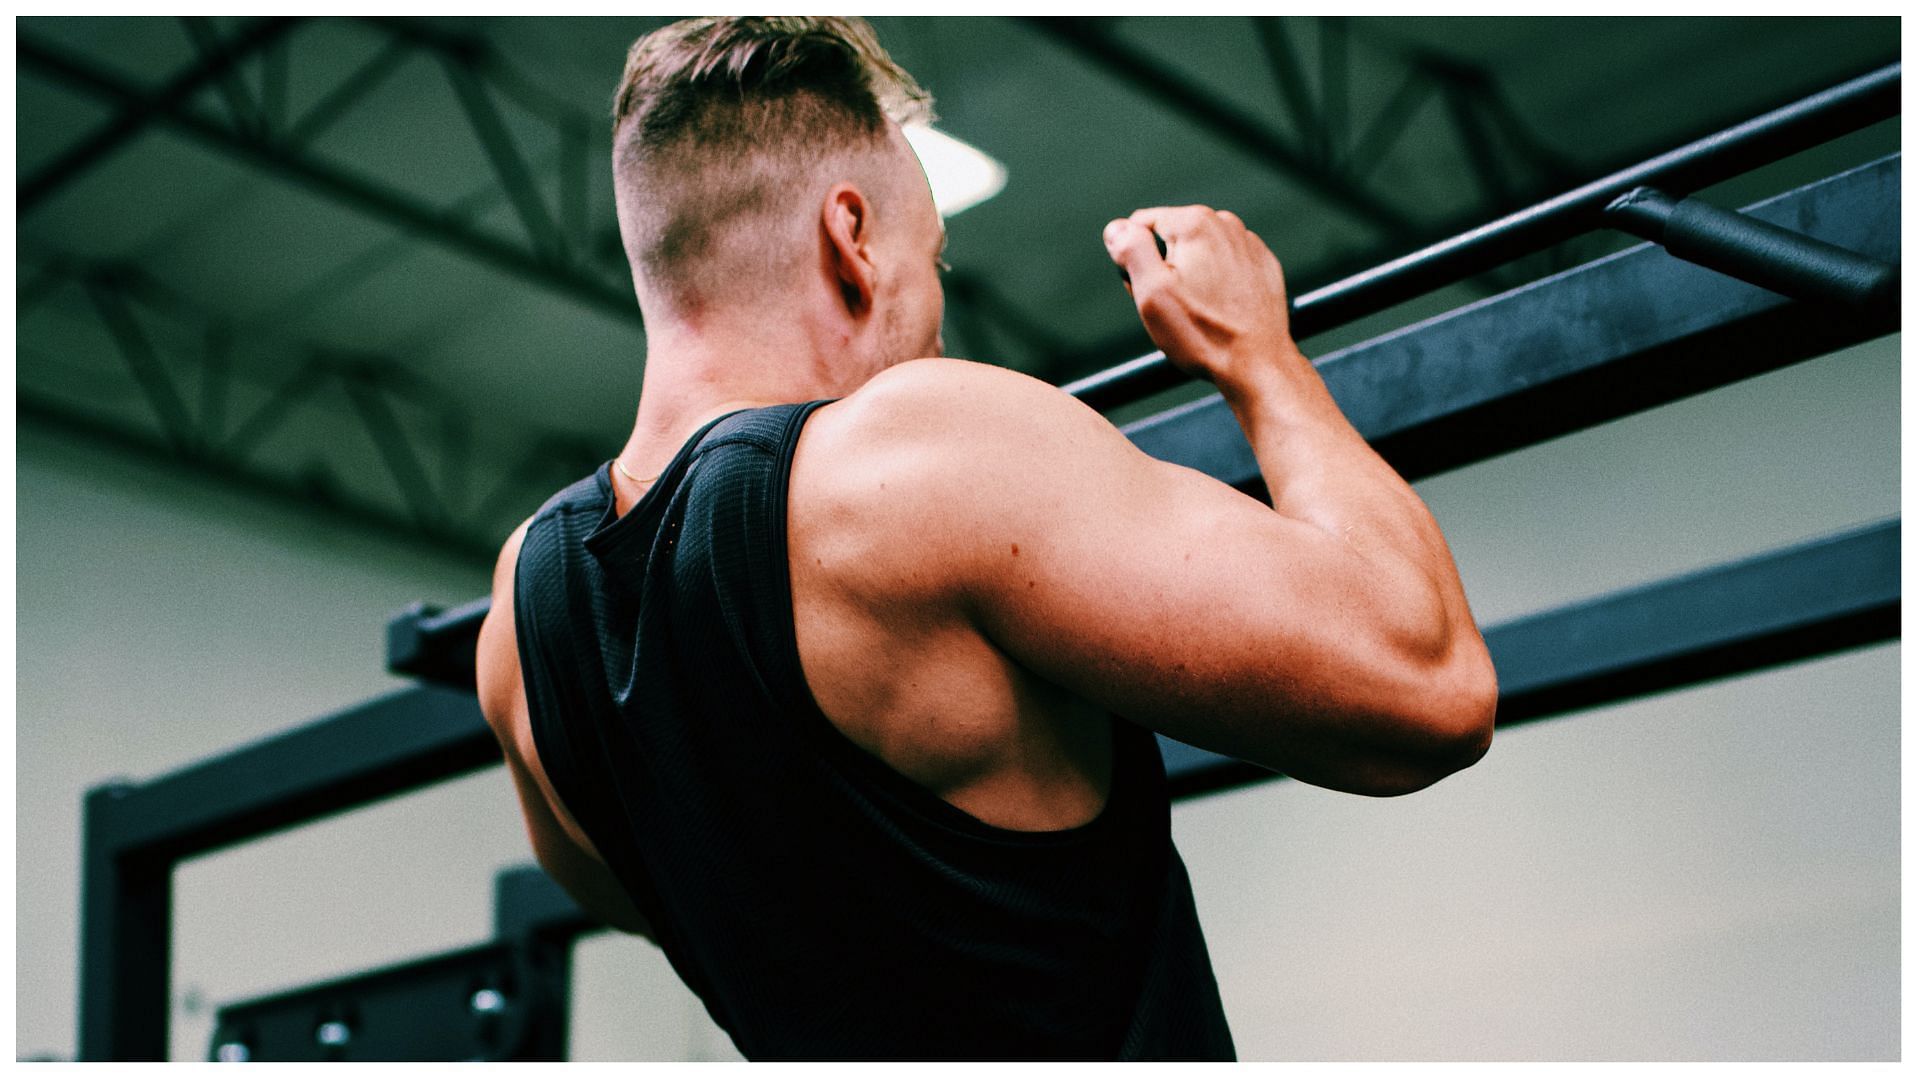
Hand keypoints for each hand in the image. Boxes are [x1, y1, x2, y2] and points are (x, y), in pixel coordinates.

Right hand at [1103, 205, 1297, 394]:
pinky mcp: (1261, 264)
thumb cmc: (1204, 333)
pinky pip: (1225, 265)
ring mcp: (1247, 243)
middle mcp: (1224, 223)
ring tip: (1197, 310)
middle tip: (1173, 306)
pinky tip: (1219, 308)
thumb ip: (1130, 250)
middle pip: (1170, 237)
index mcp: (1194, 223)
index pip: (1140, 225)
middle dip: (1164, 267)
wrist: (1257, 364)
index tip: (1148, 290)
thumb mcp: (1152, 293)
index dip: (1135, 259)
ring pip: (1198, 251)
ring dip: (1190, 275)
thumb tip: (1117, 228)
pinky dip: (1217, 282)